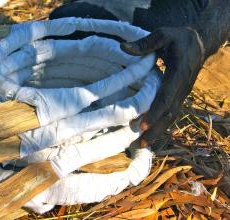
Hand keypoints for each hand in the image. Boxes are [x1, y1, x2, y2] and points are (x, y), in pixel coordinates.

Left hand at [121, 27, 204, 146]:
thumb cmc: (179, 38)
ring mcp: (182, 93)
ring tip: (144, 145)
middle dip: (156, 129)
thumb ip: (145, 43)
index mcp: (178, 73)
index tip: (142, 125)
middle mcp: (182, 87)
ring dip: (159, 131)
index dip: (154, 112)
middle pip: (170, 113)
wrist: (199, 42)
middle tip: (141, 143)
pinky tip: (151, 134)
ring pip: (172, 116)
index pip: (166, 97)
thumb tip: (123, 47)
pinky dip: (162, 124)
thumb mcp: (163, 35)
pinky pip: (172, 112)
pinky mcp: (179, 95)